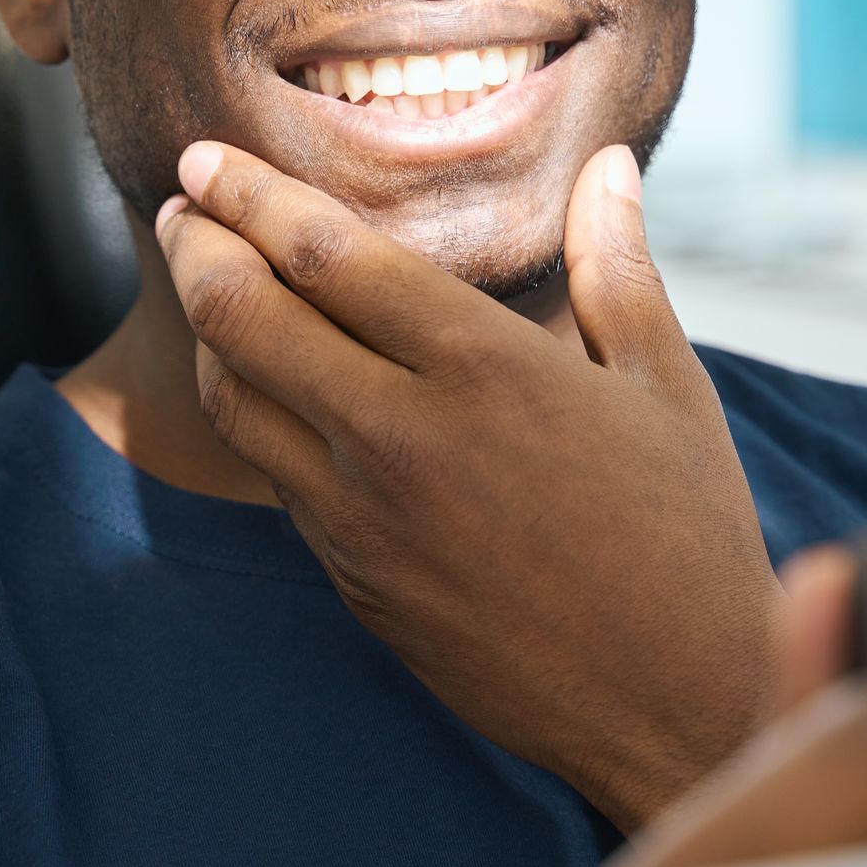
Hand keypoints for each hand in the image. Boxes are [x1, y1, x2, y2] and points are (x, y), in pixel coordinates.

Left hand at [155, 137, 782, 830]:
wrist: (673, 706)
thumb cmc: (687, 538)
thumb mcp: (668, 389)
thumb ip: (618, 269)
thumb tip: (608, 167)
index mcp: (484, 368)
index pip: (322, 254)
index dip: (247, 195)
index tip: (206, 160)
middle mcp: (404, 437)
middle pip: (242, 319)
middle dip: (193, 248)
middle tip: (179, 211)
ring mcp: (365, 519)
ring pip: (235, 404)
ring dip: (207, 336)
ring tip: (209, 289)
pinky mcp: (355, 581)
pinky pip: (276, 479)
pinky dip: (255, 417)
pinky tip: (270, 388)